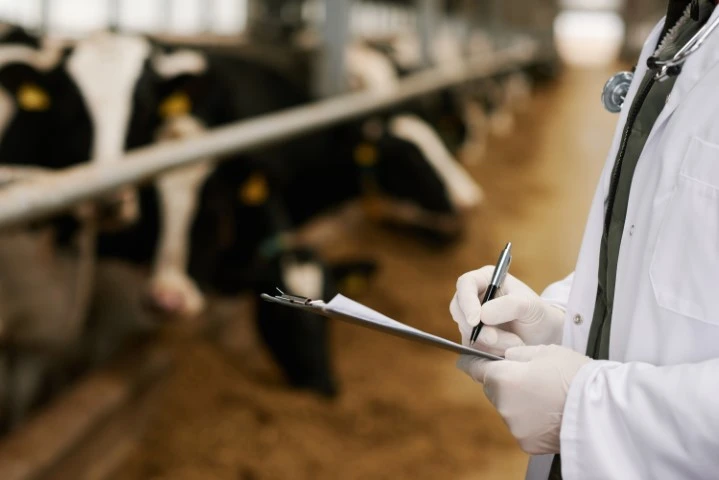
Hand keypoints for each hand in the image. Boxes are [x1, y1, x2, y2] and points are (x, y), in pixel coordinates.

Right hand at [450, 266, 564, 355]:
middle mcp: (474, 297)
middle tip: (495, 339)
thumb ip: (508, 306)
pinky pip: (471, 347)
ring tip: (514, 343)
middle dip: (476, 328)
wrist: (543, 335)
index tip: (476, 321)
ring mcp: (471, 318)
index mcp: (485, 279)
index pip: (465, 284)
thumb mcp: (529, 305)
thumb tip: (482, 315)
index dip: (466, 301)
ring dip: (488, 342)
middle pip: (459, 309)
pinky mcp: (473, 338)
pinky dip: (488, 351)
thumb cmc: (537, 313)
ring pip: (466, 331)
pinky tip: (506, 350)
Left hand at [457, 345, 590, 454]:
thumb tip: (506, 357)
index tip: (464, 360)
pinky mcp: (527, 443)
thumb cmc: (575, 375)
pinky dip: (530, 419)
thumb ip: (518, 354)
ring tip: (545, 396)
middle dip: (504, 382)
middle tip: (529, 377)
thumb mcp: (545, 351)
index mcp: (503, 378)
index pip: (474, 369)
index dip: (470, 362)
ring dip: (518, 401)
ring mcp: (514, 426)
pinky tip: (549, 412)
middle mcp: (503, 405)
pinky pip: (521, 425)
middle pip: (493, 389)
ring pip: (507, 408)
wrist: (602, 410)